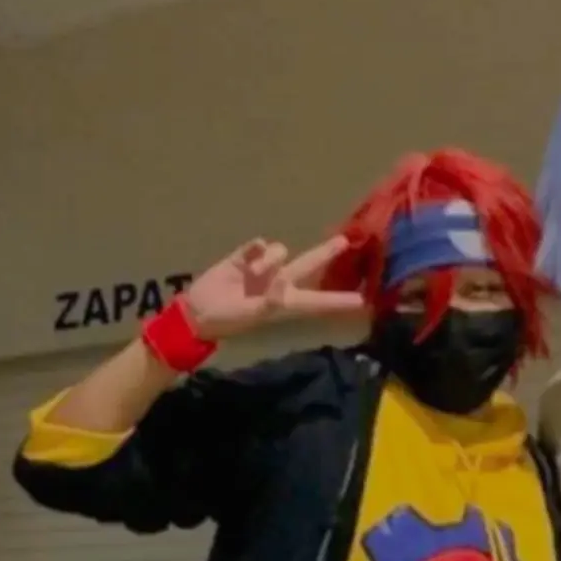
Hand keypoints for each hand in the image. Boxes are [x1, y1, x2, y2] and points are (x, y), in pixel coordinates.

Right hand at [184, 236, 363, 340]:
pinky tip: (246, 260)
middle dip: (326, 253)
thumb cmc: (228, 319)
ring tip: (252, 276)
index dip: (339, 301)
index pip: (318, 301)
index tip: (362, 300)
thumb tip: (283, 280)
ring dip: (270, 259)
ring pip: (279, 250)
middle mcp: (279, 284)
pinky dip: (254, 251)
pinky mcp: (245, 257)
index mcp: (285, 303)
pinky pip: (258, 245)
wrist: (198, 311)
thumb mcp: (252, 315)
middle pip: (309, 265)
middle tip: (345, 241)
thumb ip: (270, 300)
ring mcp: (263, 269)